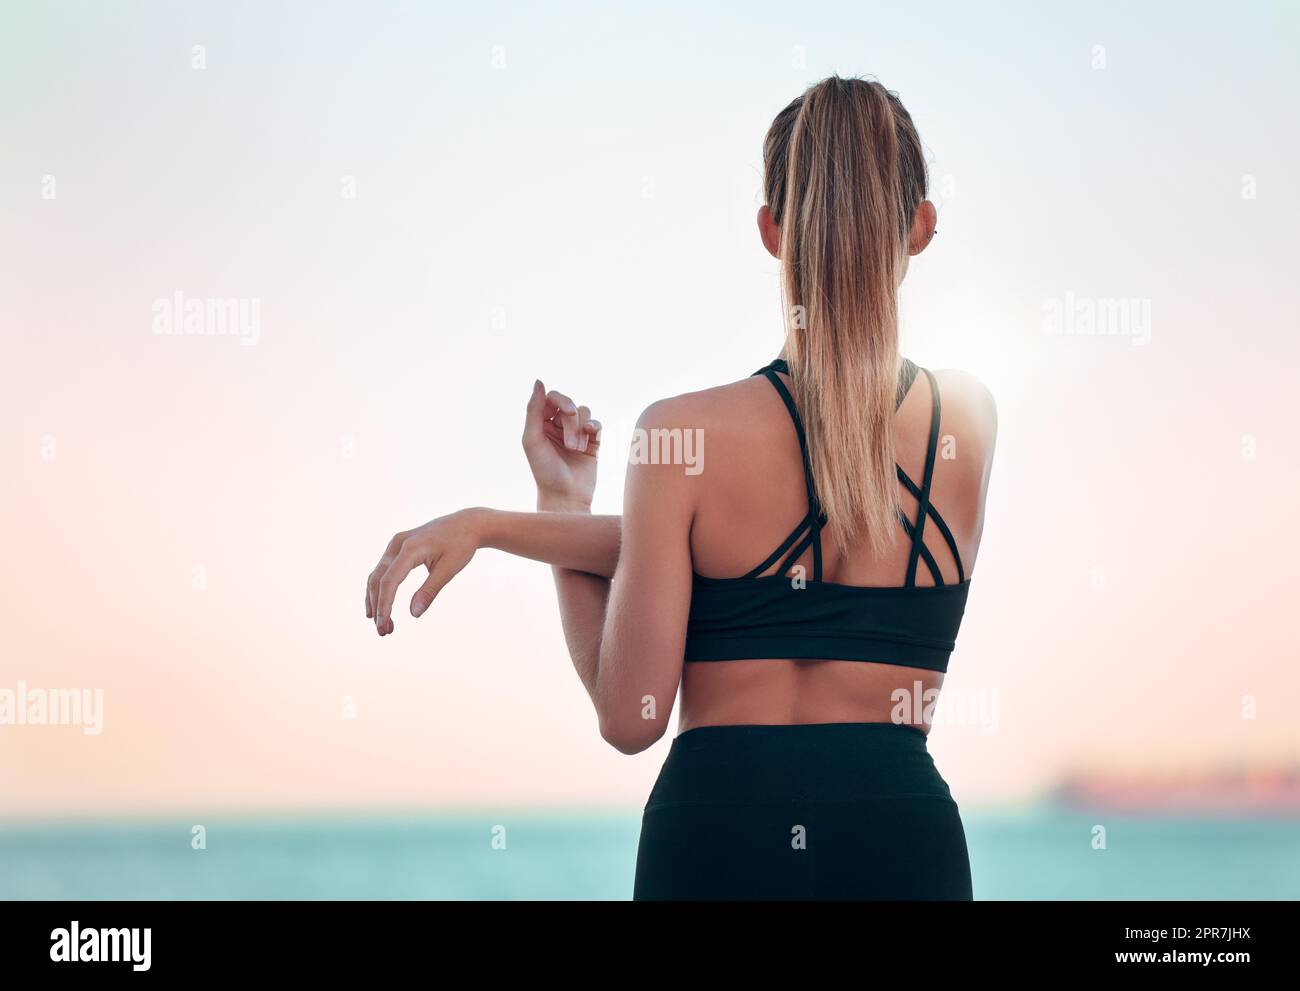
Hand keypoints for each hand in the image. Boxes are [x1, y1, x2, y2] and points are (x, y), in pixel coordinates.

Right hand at [365, 509, 482, 635]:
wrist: (467, 523)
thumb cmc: (461, 545)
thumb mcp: (449, 570)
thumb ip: (430, 591)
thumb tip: (413, 614)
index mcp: (411, 548)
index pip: (390, 580)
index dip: (384, 604)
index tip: (384, 624)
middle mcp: (398, 543)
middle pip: (378, 579)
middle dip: (378, 606)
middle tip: (384, 632)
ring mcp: (396, 543)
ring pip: (377, 574)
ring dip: (376, 600)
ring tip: (384, 625)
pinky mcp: (398, 547)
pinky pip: (383, 569)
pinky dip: (381, 588)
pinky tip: (380, 606)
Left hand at [522, 379, 600, 508]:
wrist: (566, 497)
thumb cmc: (544, 471)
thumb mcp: (532, 439)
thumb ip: (533, 410)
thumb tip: (539, 381)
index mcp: (540, 423)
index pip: (551, 397)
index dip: (561, 401)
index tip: (568, 412)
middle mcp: (557, 426)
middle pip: (569, 405)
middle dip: (572, 421)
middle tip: (570, 443)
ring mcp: (575, 433)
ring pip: (584, 413)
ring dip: (581, 431)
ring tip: (575, 450)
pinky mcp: (592, 441)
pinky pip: (596, 423)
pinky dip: (595, 427)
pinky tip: (592, 436)